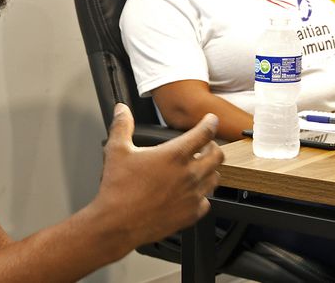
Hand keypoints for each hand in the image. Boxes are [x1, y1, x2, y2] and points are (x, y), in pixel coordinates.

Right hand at [93, 103, 222, 251]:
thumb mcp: (116, 151)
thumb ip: (122, 126)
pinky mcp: (191, 214)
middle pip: (217, 155)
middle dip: (213, 146)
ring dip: (210, 169)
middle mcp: (188, 174)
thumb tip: (122, 110)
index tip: (210, 120)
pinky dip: (202, 194)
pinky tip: (191, 192)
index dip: (210, 122)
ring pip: (215, 178)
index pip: (204, 133)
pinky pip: (206, 201)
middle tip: (205, 145)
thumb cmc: (118, 189)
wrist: (118, 223)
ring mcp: (192, 195)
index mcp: (174, 155)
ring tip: (199, 167)